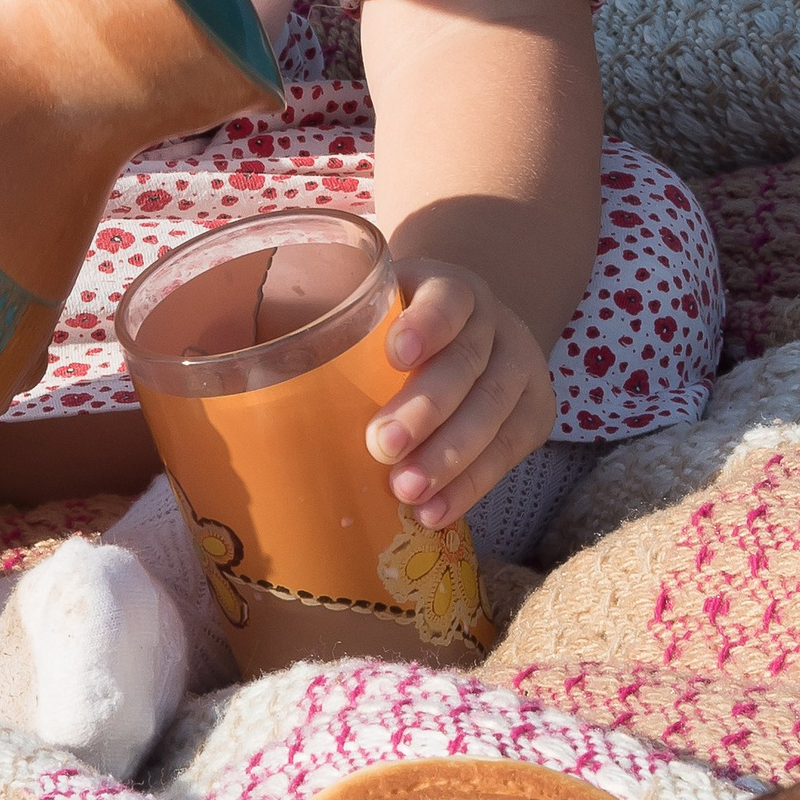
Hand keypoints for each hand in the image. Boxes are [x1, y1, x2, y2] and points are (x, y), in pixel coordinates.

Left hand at [365, 260, 556, 530]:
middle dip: (427, 408)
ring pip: (495, 410)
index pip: (447, 298)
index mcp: (449, 287)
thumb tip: (263, 374)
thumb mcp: (376, 312)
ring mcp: (521, 367)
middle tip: (382, 445)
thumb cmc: (399, 329)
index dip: (427, 324)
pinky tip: (436, 512)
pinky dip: (472, 485)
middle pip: (468, 362)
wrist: (474, 331)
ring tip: (407, 491)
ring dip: (450, 457)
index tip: (395, 354)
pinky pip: (510, 450)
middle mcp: (493, 323)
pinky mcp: (535, 412)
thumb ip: (340, 333)